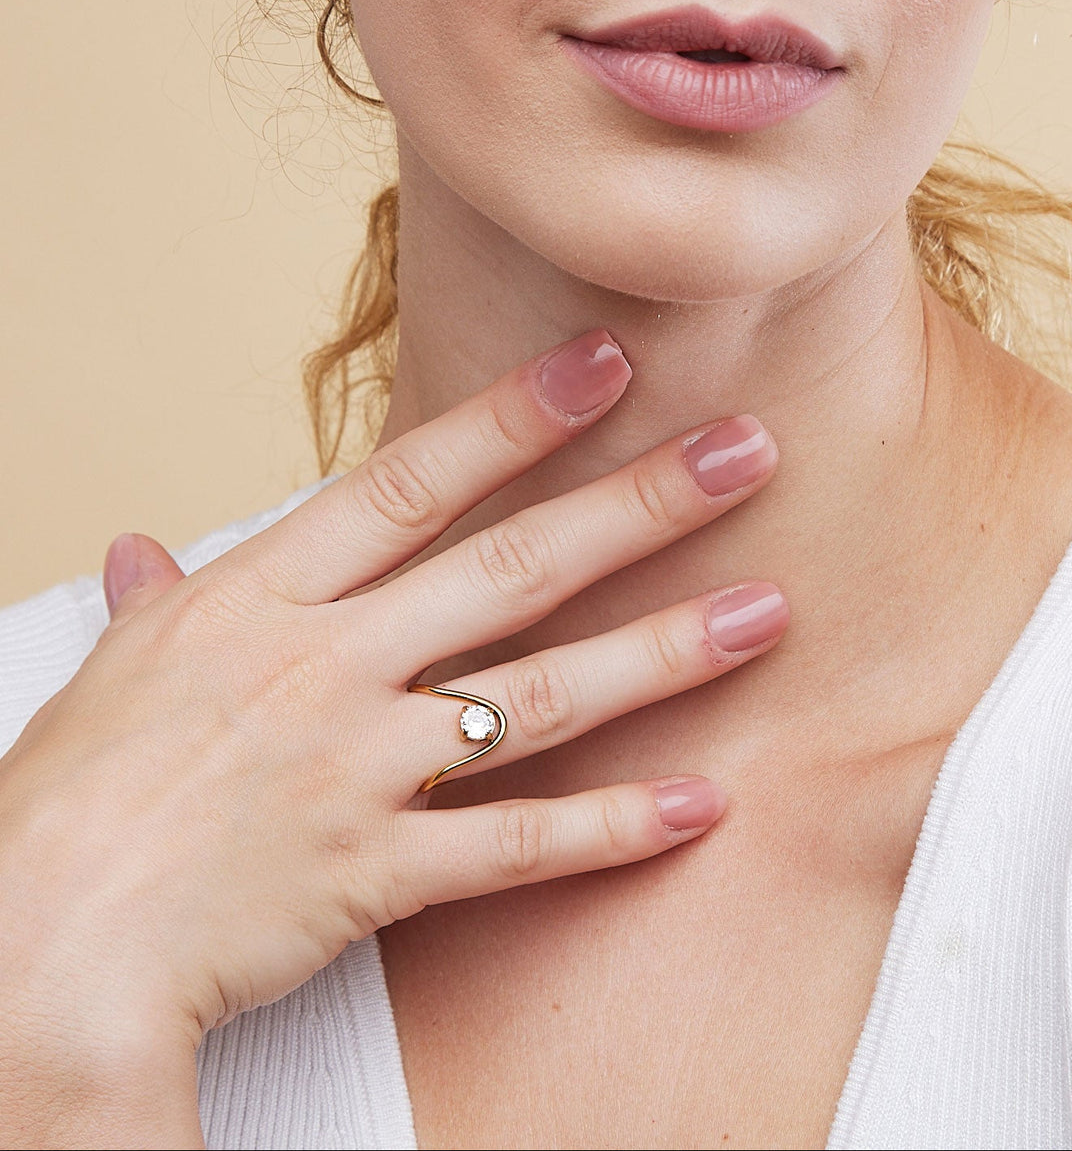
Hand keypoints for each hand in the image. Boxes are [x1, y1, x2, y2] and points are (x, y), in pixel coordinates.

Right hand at [0, 330, 785, 1145]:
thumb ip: (153, 602)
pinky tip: (702, 803)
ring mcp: (359, 768)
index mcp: (262, 600)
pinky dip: (614, 829)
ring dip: (663, 653)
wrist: (43, 942)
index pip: (410, 483)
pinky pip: (518, 848)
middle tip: (748, 453)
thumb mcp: (113, 671)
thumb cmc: (72, 796)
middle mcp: (327, 667)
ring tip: (765, 611)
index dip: (517, 419)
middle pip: (513, 569)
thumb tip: (138, 549)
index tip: (609, 364)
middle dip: (638, 506)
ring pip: (542, 698)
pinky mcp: (378, 874)